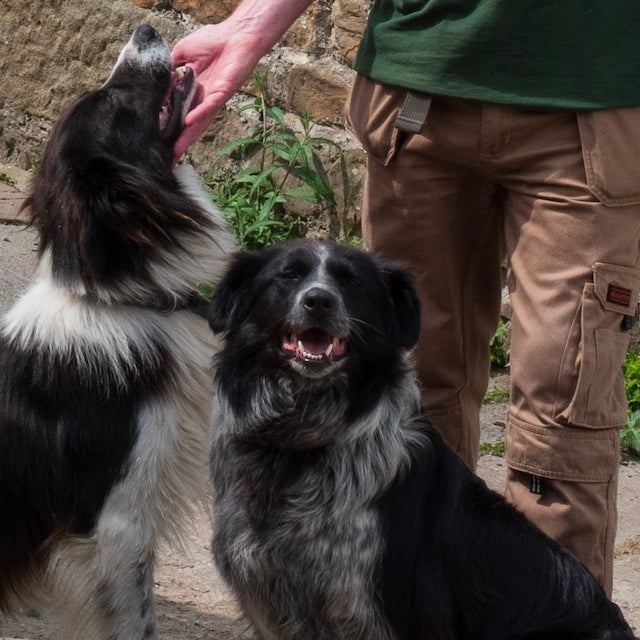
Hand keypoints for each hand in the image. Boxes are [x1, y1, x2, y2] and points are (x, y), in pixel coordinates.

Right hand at [171, 0, 313, 164]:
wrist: (237, 36)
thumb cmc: (212, 42)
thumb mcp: (181, 54)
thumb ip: (169, 68)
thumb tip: (157, 83)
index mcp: (190, 92)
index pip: (175, 113)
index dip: (167, 126)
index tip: (155, 141)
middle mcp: (200, 100)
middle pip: (187, 126)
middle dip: (177, 143)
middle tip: (167, 160)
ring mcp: (211, 99)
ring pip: (197, 123)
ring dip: (186, 137)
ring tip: (175, 152)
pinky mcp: (221, 93)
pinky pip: (208, 106)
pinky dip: (198, 114)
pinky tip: (187, 122)